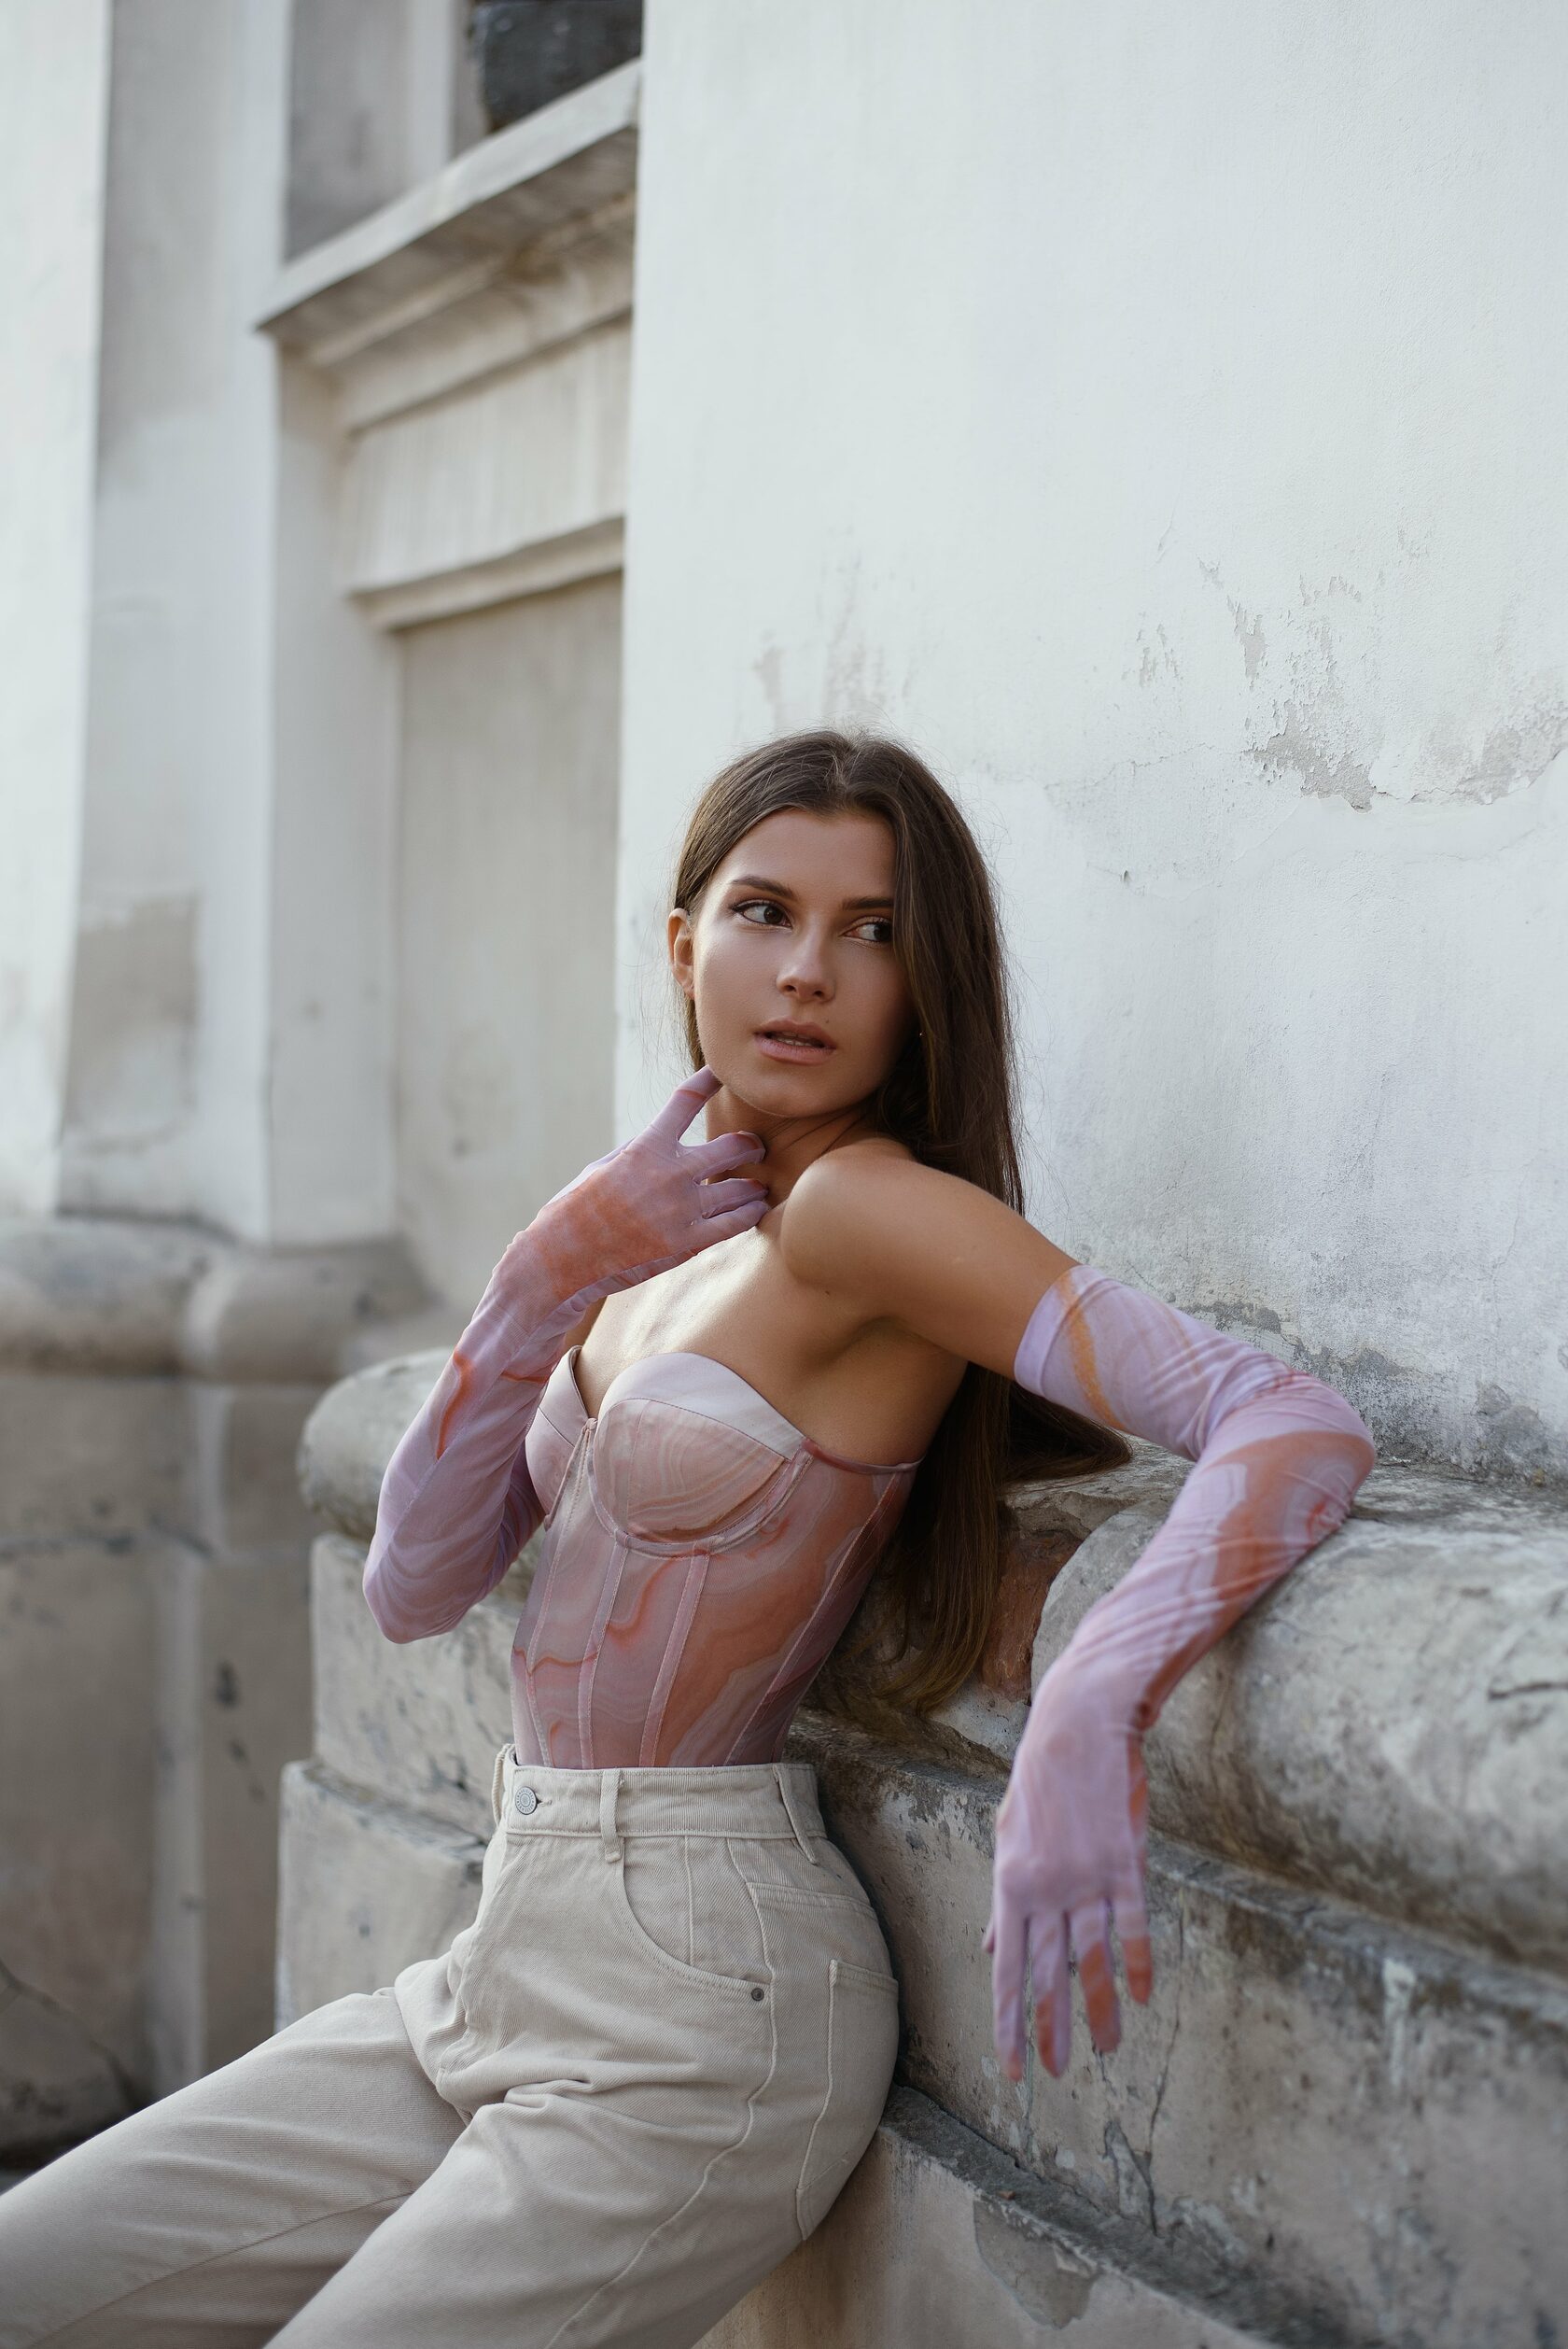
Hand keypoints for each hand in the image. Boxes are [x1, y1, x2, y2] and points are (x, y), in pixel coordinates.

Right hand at [529, 1066, 768, 1300]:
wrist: (561, 1260)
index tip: (725, 1073)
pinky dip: (750, 1213)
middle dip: (750, 1146)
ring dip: (753, 1185)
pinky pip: (736, 1223)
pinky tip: (754, 1209)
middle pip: (733, 1147)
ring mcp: (681, 1210)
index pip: (686, 1100)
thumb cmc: (577, 1210)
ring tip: (756, 1186)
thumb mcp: (603, 1166)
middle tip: (755, 1149)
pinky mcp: (687, 1243)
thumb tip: (670, 1137)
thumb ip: (641, 1149)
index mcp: (645, 1148)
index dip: (710, 1079)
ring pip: (741, 1188)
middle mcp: (669, 1174)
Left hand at [983, 1672, 1153, 2079]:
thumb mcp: (1007, 1837)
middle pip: (1050, 1974)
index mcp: (1011, 1885)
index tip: (1012, 2067)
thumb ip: (1004, 1902)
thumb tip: (991, 1949)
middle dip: (1052, 2029)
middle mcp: (1046, 1889)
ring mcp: (1087, 1878)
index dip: (1010, 2021)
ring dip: (1100, 2010)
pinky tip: (1143, 1997)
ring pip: (1094, 1959)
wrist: (1079, 1726)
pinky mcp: (1126, 1864)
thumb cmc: (1039, 1783)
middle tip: (1056, 2073)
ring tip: (1108, 2049)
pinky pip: (1134, 1926)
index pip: (1009, 1971)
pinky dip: (1138, 1964)